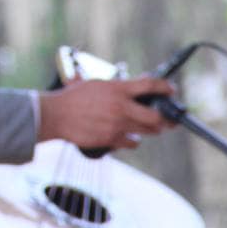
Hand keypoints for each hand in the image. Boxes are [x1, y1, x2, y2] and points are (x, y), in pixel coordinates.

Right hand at [37, 76, 174, 149]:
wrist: (56, 115)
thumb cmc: (73, 97)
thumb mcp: (96, 84)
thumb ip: (117, 87)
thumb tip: (135, 85)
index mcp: (118, 88)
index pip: (150, 85)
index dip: (165, 87)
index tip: (171, 90)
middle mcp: (121, 106)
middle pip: (156, 116)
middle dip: (164, 119)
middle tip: (166, 119)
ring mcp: (117, 124)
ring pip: (148, 131)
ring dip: (151, 130)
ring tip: (148, 127)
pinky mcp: (111, 139)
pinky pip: (132, 142)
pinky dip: (132, 140)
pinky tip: (128, 136)